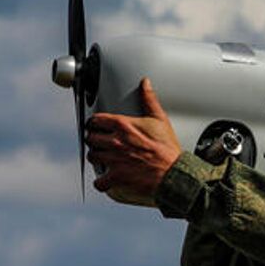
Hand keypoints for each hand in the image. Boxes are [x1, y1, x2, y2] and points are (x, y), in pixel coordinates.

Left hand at [84, 78, 180, 205]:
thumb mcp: (160, 120)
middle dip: (94, 140)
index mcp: (123, 125)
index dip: (95, 123)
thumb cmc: (168, 149)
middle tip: (100, 142)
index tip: (97, 126)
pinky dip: (101, 182)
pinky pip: (99, 181)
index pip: (96, 120)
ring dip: (96, 157)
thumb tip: (145, 83)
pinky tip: (106, 179)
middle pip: (90, 138)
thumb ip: (149, 100)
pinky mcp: (117, 177)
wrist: (173, 173)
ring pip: (92, 156)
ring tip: (103, 158)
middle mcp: (115, 141)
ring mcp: (114, 160)